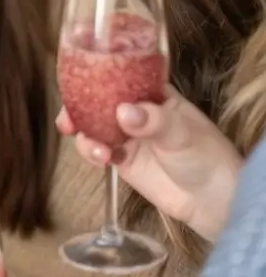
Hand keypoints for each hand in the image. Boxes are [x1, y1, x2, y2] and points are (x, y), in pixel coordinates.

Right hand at [57, 85, 241, 242]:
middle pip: (100, 103)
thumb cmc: (205, 156)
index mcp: (155, 96)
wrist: (209, 198)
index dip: (98, 78)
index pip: (122, 78)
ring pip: (94, 128)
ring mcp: (127, 136)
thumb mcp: (181, 133)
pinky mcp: (121, 159)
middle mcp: (138, 112)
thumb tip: (123, 112)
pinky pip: (97, 151)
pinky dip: (92, 153)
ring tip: (95, 150)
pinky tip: (103, 160)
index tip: (79, 85)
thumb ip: (153, 121)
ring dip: (85, 136)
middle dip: (80, 110)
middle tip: (67, 121)